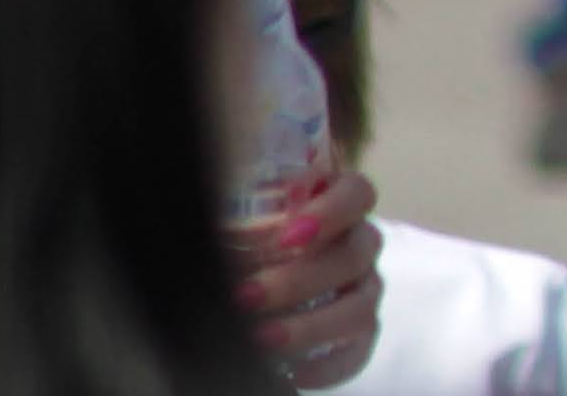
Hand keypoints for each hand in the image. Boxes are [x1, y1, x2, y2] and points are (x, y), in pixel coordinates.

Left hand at [230, 167, 385, 386]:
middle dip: (300, 278)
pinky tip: (295, 373)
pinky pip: (358, 350)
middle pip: (356, 252)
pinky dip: (331, 365)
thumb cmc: (238, 238)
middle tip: (247, 296)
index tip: (287, 236)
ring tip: (261, 339)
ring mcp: (362, 289)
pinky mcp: (358, 334)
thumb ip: (234, 200)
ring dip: (311, 325)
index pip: (356, 194)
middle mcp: (356, 243)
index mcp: (334, 203)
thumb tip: (205, 204)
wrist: (242, 291)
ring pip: (360, 305)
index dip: (331, 211)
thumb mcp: (234, 211)